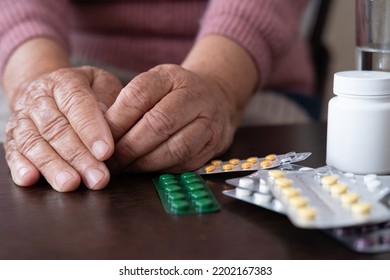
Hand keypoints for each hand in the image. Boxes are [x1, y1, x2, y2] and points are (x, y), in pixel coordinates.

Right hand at [4, 66, 122, 191]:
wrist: (48, 88)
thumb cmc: (87, 91)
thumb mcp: (103, 85)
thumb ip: (108, 100)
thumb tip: (110, 125)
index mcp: (65, 81)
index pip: (77, 103)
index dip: (91, 129)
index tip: (106, 152)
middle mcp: (39, 98)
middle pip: (56, 128)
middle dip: (78, 156)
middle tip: (97, 179)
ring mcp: (22, 117)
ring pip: (34, 142)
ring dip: (53, 166)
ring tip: (70, 184)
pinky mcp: (12, 137)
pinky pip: (13, 151)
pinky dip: (20, 166)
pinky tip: (30, 179)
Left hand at [105, 64, 238, 172]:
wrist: (215, 98)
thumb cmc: (173, 94)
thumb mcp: (152, 85)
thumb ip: (128, 104)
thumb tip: (99, 135)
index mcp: (171, 76)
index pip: (138, 96)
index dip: (116, 122)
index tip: (99, 140)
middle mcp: (195, 96)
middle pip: (158, 124)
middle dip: (129, 147)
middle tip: (110, 161)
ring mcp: (209, 121)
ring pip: (176, 148)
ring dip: (146, 163)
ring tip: (127, 167)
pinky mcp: (215, 144)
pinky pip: (187, 163)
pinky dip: (163, 170)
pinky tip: (147, 169)